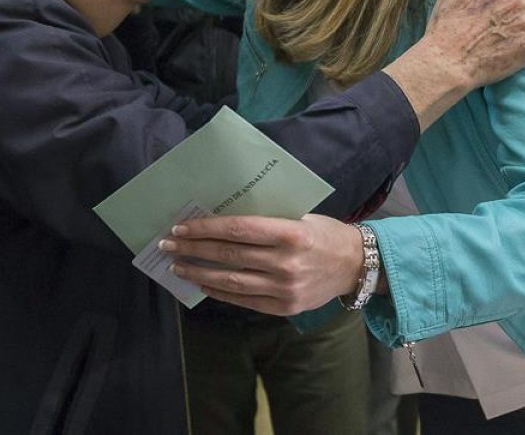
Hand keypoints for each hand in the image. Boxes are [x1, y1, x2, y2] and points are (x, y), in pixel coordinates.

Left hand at [158, 214, 363, 315]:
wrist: (356, 265)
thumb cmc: (324, 233)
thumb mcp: (301, 216)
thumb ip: (267, 219)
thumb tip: (222, 218)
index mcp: (291, 233)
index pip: (237, 229)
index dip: (206, 228)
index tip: (182, 227)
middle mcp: (286, 262)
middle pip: (229, 254)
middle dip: (193, 249)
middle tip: (169, 244)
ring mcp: (285, 288)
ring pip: (231, 280)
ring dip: (199, 272)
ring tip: (178, 265)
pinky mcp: (285, 308)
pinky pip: (244, 300)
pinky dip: (219, 291)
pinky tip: (202, 283)